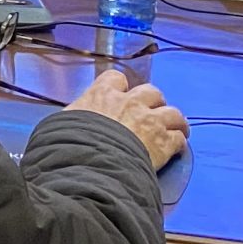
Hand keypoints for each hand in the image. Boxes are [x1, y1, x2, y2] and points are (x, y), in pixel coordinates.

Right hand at [66, 68, 188, 171]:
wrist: (92, 165)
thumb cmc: (70, 143)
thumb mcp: (64, 122)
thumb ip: (75, 115)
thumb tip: (68, 122)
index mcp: (102, 94)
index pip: (115, 78)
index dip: (120, 87)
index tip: (119, 96)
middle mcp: (130, 102)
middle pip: (151, 92)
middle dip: (153, 102)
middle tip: (150, 114)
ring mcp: (150, 121)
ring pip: (173, 113)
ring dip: (173, 121)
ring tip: (172, 130)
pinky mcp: (164, 143)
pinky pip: (178, 138)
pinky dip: (178, 143)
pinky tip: (174, 150)